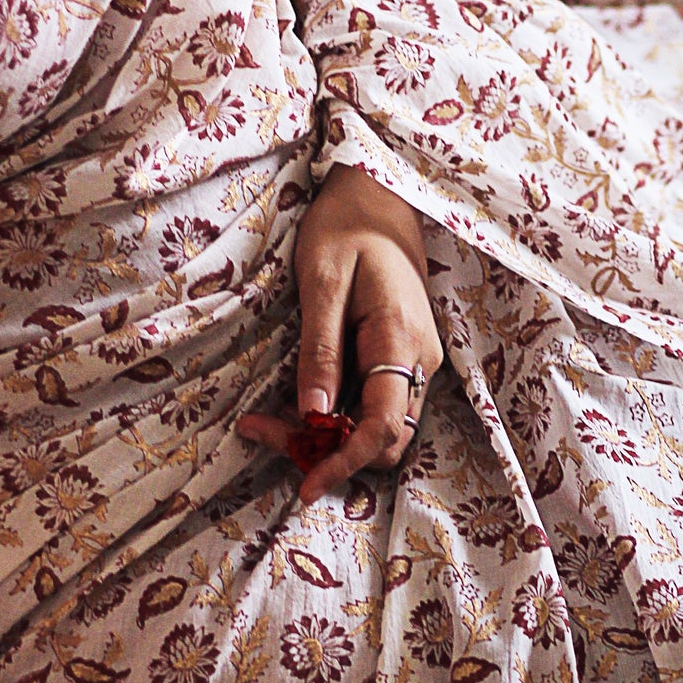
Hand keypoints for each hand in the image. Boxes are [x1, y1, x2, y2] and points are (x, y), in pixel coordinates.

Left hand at [237, 163, 442, 504]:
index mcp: (400, 341)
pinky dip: (337, 419)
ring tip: (269, 418)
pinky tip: (298, 403)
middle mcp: (420, 362)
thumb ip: (320, 352)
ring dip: (329, 439)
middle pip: (384, 440)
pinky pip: (375, 408)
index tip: (305, 483)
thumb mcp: (322, 284)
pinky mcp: (402, 360)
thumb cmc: (345, 230)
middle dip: (328, 452)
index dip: (345, 462)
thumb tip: (315, 415)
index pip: (383, 427)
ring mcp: (416, 363)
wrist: (378, 198)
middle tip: (263, 431)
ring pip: (380, 430)